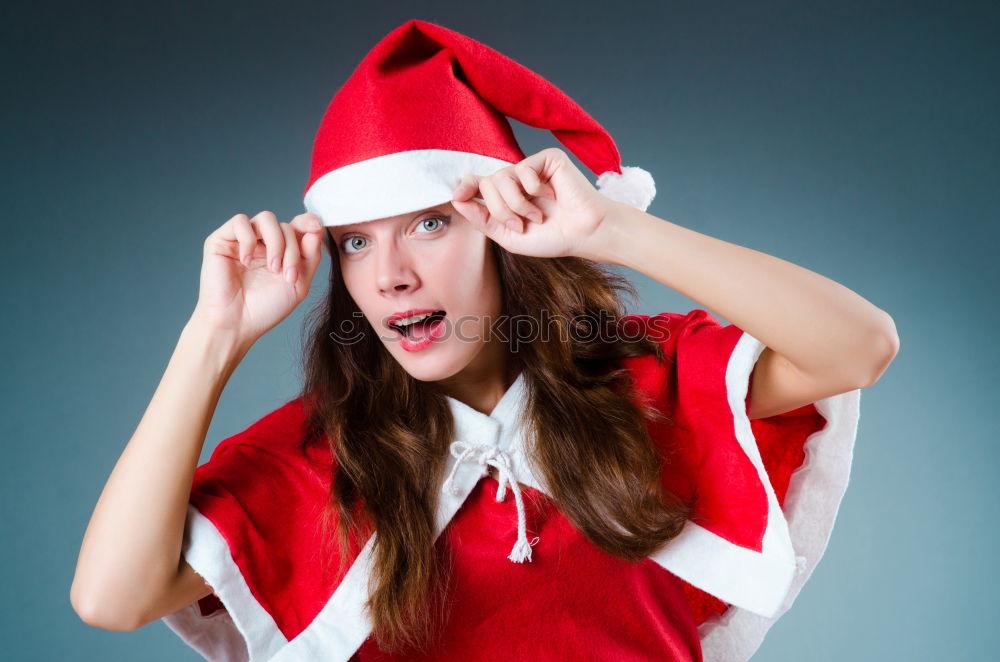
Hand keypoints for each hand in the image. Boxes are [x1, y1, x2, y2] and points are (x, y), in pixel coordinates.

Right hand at [191, 211, 325, 344]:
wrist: (237, 324)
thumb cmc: (265, 308)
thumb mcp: (299, 283)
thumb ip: (310, 255)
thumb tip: (317, 226)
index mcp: (282, 251)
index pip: (298, 225)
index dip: (308, 222)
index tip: (316, 227)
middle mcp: (263, 243)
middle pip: (286, 226)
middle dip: (292, 250)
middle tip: (288, 275)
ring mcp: (243, 240)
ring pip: (266, 219)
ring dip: (276, 243)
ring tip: (273, 269)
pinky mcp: (221, 239)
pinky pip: (240, 221)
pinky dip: (248, 240)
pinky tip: (246, 262)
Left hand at [450, 147, 617, 258]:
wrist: (584, 234)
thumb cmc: (552, 237)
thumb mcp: (508, 236)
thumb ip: (482, 219)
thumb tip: (457, 199)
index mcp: (507, 197)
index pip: (478, 183)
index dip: (465, 186)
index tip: (457, 196)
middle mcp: (517, 180)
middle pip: (487, 184)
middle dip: (499, 209)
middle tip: (519, 224)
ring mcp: (532, 169)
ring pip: (501, 177)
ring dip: (515, 203)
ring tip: (536, 216)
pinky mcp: (547, 159)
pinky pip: (523, 168)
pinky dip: (533, 188)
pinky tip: (551, 195)